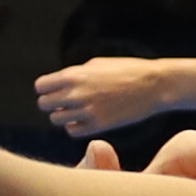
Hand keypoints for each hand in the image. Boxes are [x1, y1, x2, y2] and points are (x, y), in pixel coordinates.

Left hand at [34, 56, 175, 135]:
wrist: (154, 84)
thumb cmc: (126, 70)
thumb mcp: (96, 64)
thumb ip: (74, 74)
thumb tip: (58, 85)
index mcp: (73, 75)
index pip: (41, 87)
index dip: (47, 88)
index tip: (56, 89)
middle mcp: (76, 94)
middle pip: (44, 104)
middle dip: (52, 102)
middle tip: (65, 101)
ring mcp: (87, 111)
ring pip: (56, 119)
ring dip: (64, 115)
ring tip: (78, 110)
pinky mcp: (99, 125)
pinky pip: (72, 131)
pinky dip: (75, 126)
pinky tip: (85, 119)